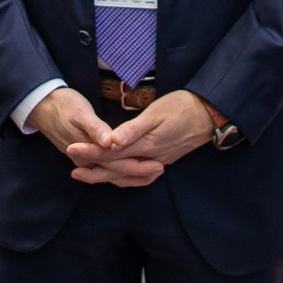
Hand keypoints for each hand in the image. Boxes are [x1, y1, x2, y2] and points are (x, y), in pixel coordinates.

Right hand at [30, 88, 163, 187]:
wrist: (43, 107)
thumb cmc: (64, 106)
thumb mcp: (80, 113)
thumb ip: (95, 129)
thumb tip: (110, 143)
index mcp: (87, 153)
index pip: (117, 166)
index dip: (138, 167)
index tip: (158, 165)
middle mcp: (87, 162)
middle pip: (117, 173)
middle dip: (140, 174)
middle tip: (162, 169)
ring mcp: (86, 161)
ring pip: (113, 174)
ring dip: (132, 175)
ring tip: (153, 172)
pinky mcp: (87, 156)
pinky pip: (108, 169)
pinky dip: (122, 171)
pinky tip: (133, 167)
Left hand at [75, 91, 214, 183]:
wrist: (211, 115)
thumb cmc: (183, 107)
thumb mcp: (157, 113)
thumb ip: (133, 129)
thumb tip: (110, 141)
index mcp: (145, 145)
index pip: (111, 152)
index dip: (90, 151)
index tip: (71, 148)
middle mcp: (150, 157)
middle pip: (117, 168)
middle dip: (94, 170)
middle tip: (73, 170)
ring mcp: (159, 160)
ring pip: (128, 175)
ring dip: (108, 175)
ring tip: (90, 174)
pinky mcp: (165, 159)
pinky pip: (139, 174)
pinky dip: (125, 176)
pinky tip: (120, 173)